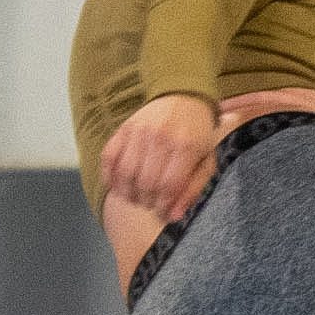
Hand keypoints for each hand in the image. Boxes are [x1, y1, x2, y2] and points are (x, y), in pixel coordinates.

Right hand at [101, 93, 217, 219]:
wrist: (183, 97)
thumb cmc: (198, 134)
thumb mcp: (205, 160)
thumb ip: (192, 189)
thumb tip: (173, 216)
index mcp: (186, 147)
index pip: (168, 187)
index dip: (163, 206)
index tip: (162, 213)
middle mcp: (161, 139)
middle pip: (146, 184)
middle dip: (147, 202)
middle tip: (150, 205)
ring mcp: (139, 132)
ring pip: (126, 174)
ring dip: (128, 194)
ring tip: (136, 199)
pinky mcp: (123, 129)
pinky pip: (108, 159)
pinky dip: (110, 178)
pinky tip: (118, 187)